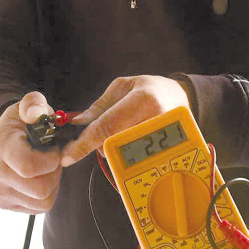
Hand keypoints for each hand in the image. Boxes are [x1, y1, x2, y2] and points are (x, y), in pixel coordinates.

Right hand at [0, 91, 61, 213]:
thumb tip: (34, 114)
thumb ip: (34, 103)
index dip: (52, 160)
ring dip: (53, 185)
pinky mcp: (5, 204)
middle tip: (53, 159)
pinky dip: (46, 195)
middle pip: (41, 189)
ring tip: (46, 167)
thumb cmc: (23, 121)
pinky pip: (38, 209)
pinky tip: (40, 177)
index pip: (29, 167)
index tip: (55, 149)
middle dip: (55, 173)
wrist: (5, 139)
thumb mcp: (30, 104)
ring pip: (43, 202)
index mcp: (1, 147)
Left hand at [60, 75, 189, 166]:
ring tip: (124, 129)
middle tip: (103, 132)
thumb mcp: (122, 87)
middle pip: (113, 144)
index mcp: (144, 100)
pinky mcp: (165, 152)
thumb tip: (77, 122)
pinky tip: (130, 140)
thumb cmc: (149, 89)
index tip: (67, 157)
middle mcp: (156, 121)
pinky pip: (135, 161)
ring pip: (123, 156)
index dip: (84, 143)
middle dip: (100, 143)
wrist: (180, 98)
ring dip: (113, 148)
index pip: (107, 127)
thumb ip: (99, 106)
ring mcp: (164, 140)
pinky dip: (124, 154)